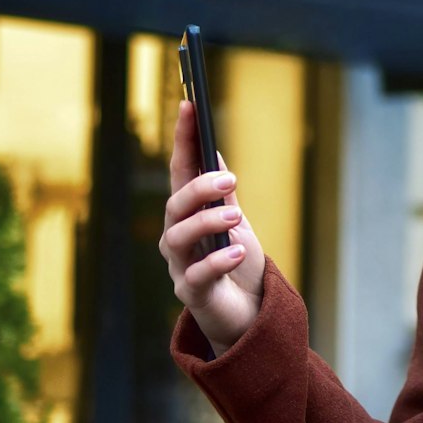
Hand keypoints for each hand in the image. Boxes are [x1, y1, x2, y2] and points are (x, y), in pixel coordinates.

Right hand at [159, 99, 265, 354]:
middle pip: (175, 205)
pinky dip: (217, 261)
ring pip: (177, 238)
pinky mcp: (192, 295)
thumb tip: (213, 153)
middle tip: (230, 179)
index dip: (182, 139)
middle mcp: (177, 238)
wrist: (248, 317)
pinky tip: (237, 252)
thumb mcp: (234, 223)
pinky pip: (196, 276)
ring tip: (235, 216)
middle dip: (199, 188)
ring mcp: (180, 267)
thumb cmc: (237, 267)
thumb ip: (222, 194)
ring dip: (206, 222)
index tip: (189, 106)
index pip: (180, 170)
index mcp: (188, 215)